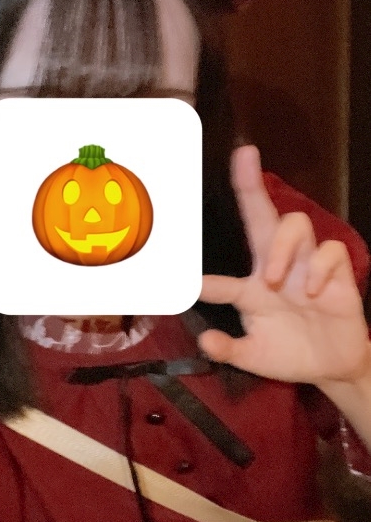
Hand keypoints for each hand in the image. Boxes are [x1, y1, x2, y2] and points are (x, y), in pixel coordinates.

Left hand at [199, 145, 370, 386]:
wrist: (332, 366)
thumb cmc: (289, 353)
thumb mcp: (255, 356)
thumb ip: (230, 350)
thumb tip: (206, 342)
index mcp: (249, 289)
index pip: (219, 277)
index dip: (202, 282)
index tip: (185, 286)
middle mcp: (276, 267)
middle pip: (261, 216)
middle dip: (250, 185)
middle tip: (244, 155)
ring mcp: (306, 266)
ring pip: (296, 224)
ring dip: (283, 247)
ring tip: (274, 279)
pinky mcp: (337, 272)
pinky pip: (330, 251)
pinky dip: (320, 268)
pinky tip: (314, 293)